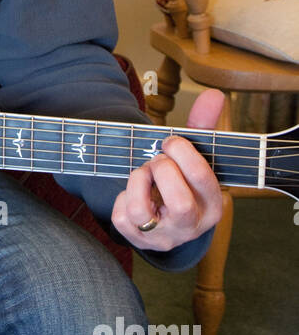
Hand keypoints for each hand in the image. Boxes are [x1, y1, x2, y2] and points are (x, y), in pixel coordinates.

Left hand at [110, 88, 225, 251]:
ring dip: (137, 180)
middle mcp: (191, 227)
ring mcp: (163, 237)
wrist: (167, 218)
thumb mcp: (196, 156)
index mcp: (214, 205)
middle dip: (162, 170)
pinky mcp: (136, 239)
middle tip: (158, 159)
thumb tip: (214, 95)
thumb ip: (202, 126)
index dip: (181, 151)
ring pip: (141, 209)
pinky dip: (123, 195)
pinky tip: (136, 192)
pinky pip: (121, 215)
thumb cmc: (183, 180)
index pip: (202, 177)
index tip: (171, 141)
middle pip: (178, 202)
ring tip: (145, 173)